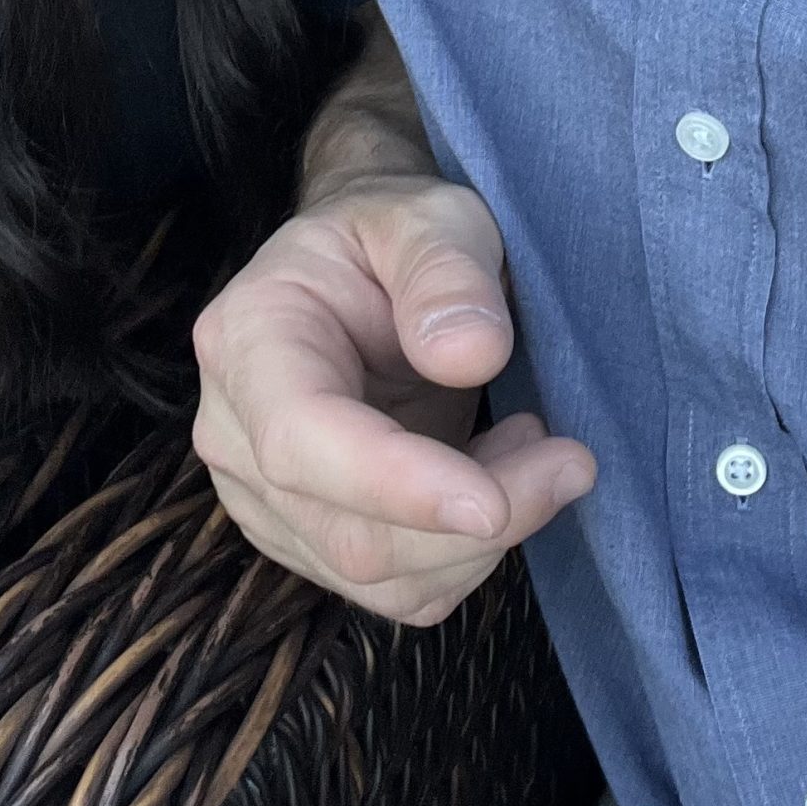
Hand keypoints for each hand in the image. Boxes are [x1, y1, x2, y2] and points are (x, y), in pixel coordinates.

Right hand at [192, 175, 597, 625]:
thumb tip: (469, 354)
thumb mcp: (431, 216)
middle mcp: (235, 429)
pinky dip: (466, 555)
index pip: (301, 439)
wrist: (368, 265)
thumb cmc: (397, 232)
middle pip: (349, 531)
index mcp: (249, 335)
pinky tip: (498, 477)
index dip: (396, 485)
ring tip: (538, 451)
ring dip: (481, 543)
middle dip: (475, 522)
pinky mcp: (308, 538)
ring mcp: (263, 496)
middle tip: (572, 461)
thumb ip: (446, 272)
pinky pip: (396, 589)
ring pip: (379, 578)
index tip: (495, 501)